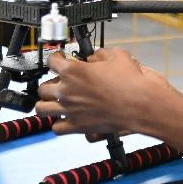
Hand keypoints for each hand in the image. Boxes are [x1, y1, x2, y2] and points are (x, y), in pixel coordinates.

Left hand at [35, 48, 173, 136]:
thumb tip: (95, 57)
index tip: (60, 59)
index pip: (51, 61)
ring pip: (41, 109)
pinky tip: (66, 118)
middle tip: (59, 82)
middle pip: (42, 87)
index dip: (56, 58)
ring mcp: (70, 110)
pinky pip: (56, 128)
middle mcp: (67, 91)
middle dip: (50, 83)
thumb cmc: (131, 82)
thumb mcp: (117, 56)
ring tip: (56, 101)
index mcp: (73, 71)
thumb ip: (100, 55)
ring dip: (47, 103)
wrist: (141, 104)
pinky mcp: (77, 126)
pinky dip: (58, 123)